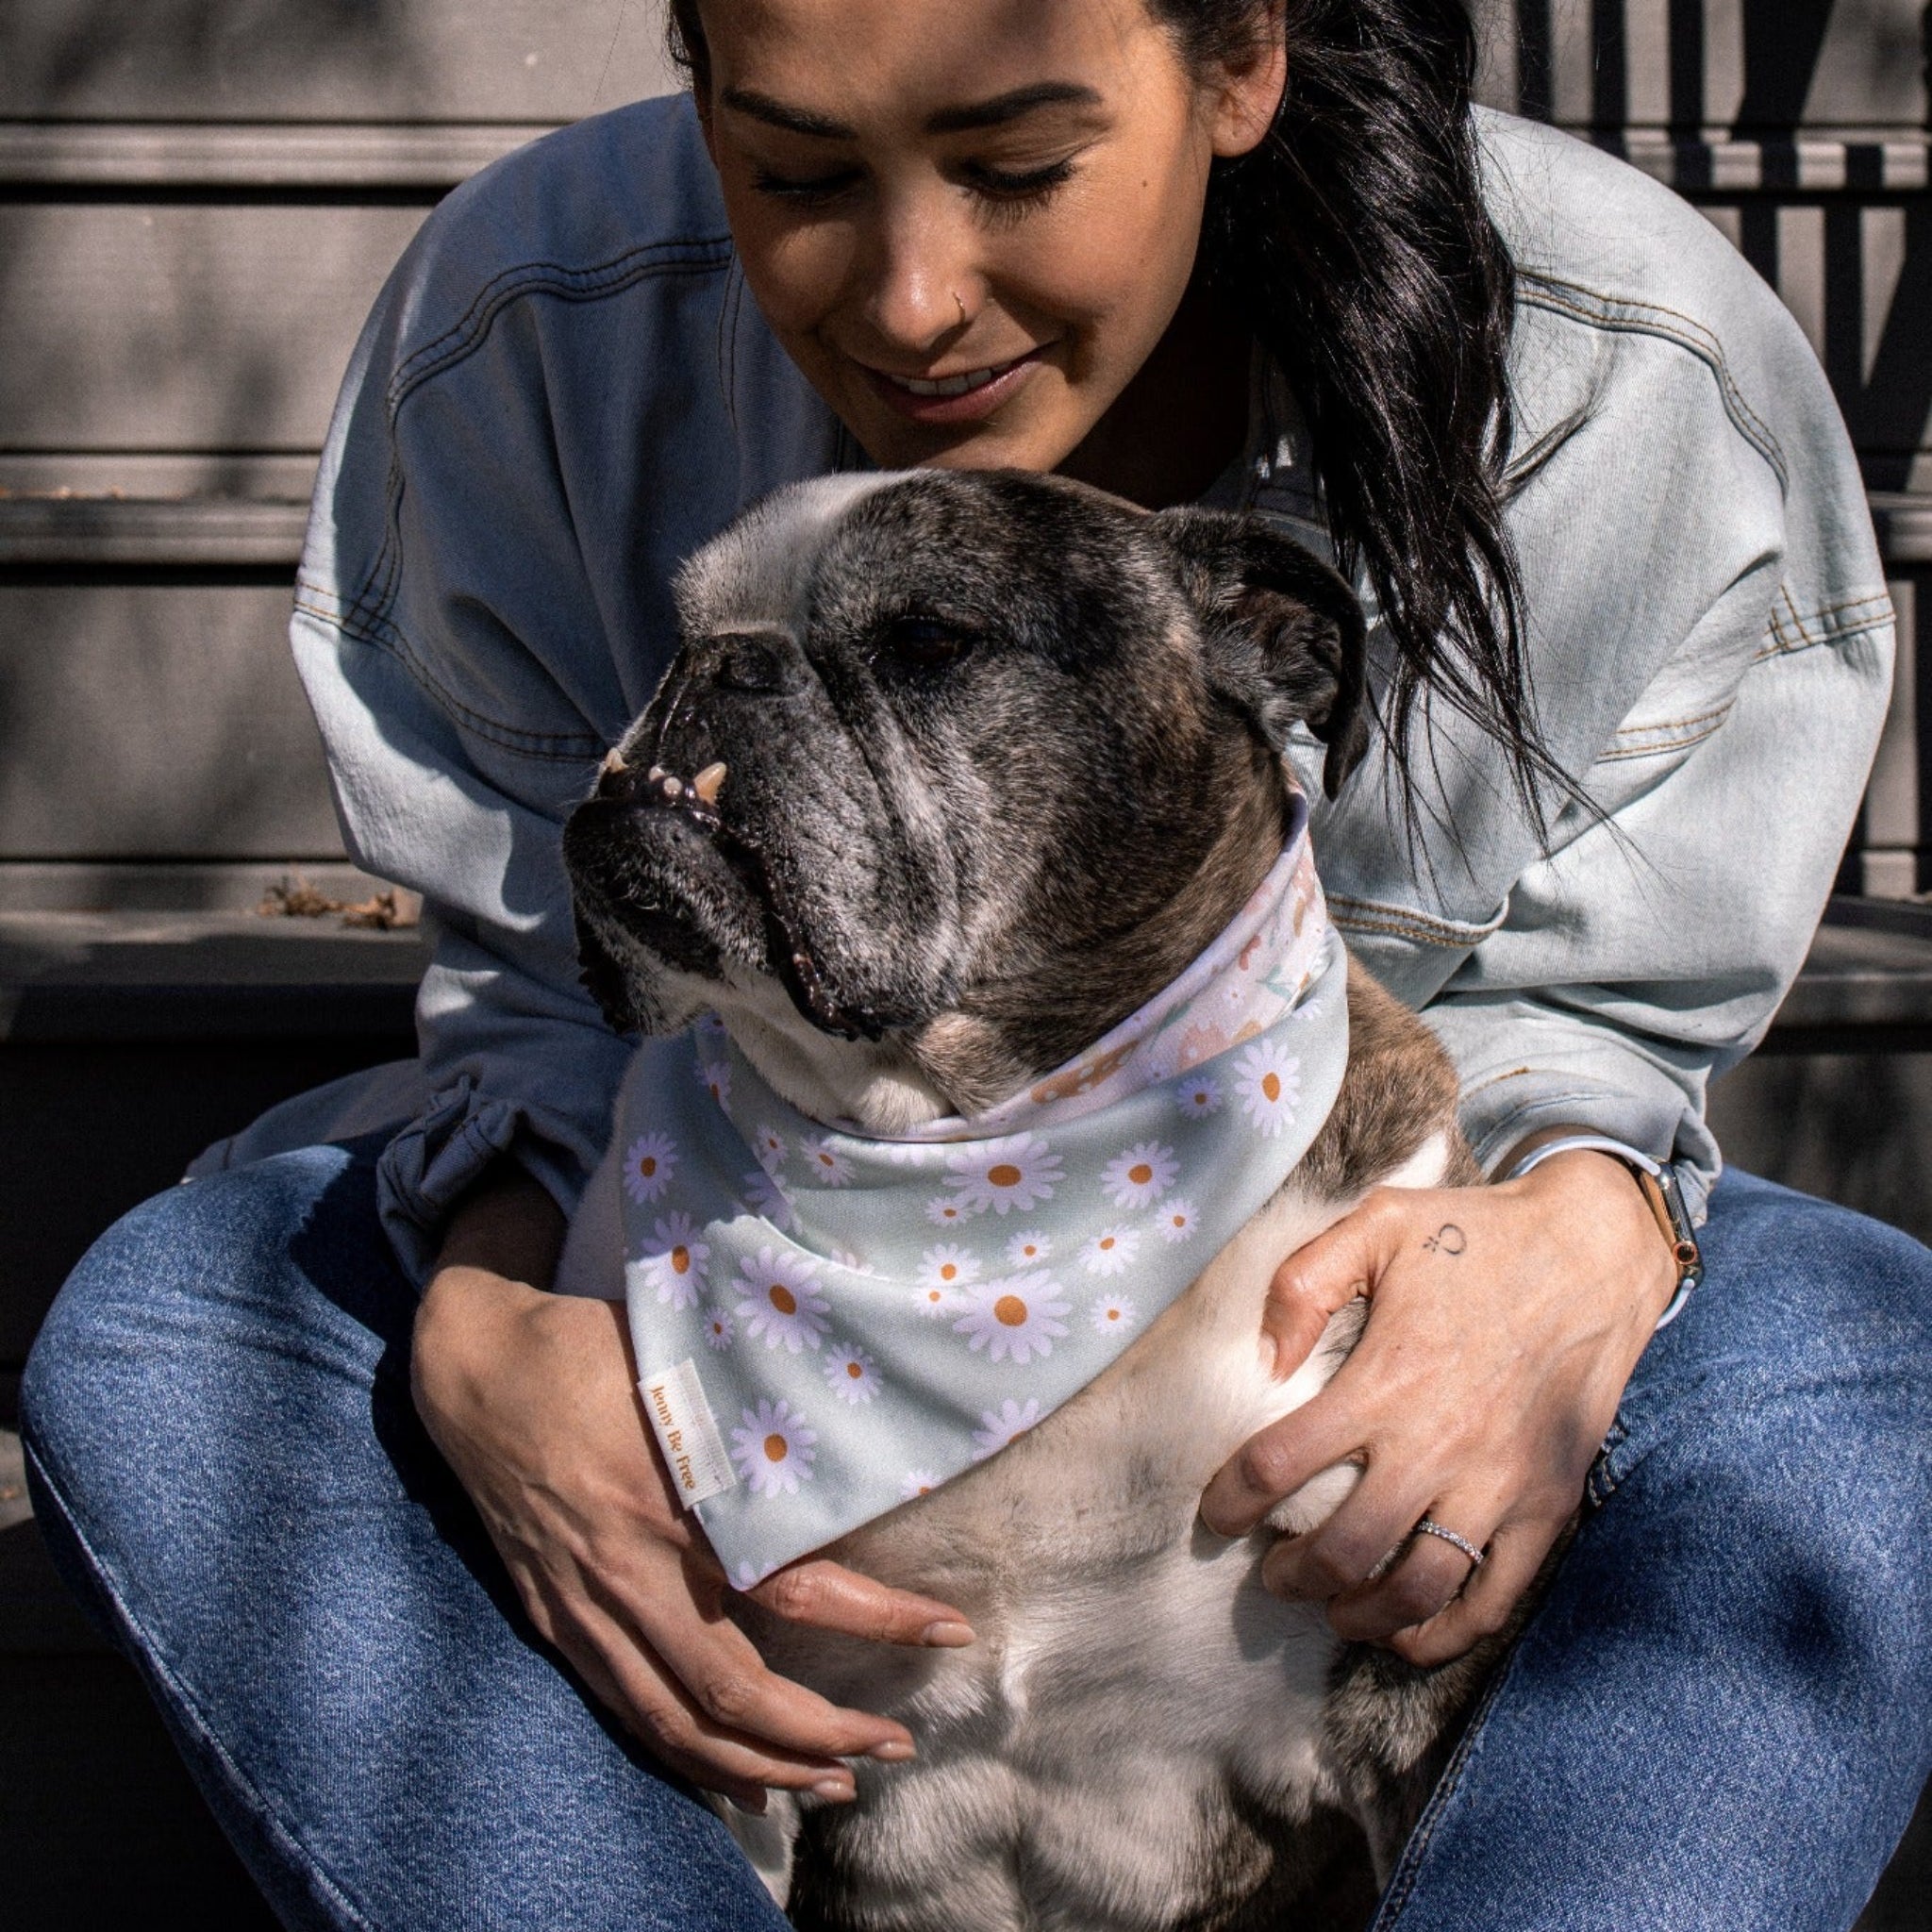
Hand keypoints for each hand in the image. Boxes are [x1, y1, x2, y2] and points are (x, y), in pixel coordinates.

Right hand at [412, 1171, 973, 1808]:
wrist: (476, 1371)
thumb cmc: (595, 1348)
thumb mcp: (686, 1358)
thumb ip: (759, 1403)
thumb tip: (858, 1416)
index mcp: (675, 1498)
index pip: (795, 1581)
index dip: (876, 1619)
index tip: (948, 1631)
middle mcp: (630, 1569)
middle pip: (733, 1688)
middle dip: (821, 1734)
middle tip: (893, 1750)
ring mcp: (587, 1606)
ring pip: (676, 1722)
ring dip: (759, 1767)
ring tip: (831, 1787)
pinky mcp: (558, 1623)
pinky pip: (628, 1712)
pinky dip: (686, 1759)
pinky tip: (736, 1782)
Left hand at [1200, 1146, 1676, 1665]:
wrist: (1594, 1253)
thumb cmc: (1475, 1237)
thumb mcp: (1377, 1225)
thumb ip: (1304, 1282)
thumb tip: (1266, 1361)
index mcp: (1387, 1379)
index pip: (1279, 1464)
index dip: (1231, 1500)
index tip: (1215, 1515)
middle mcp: (1439, 1443)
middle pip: (1343, 1549)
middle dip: (1292, 1575)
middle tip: (1275, 1572)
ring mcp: (1499, 1483)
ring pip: (1416, 1589)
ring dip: (1359, 1614)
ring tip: (1332, 1607)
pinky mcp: (1547, 1505)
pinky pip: (1495, 1598)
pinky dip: (1444, 1633)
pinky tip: (1404, 1633)